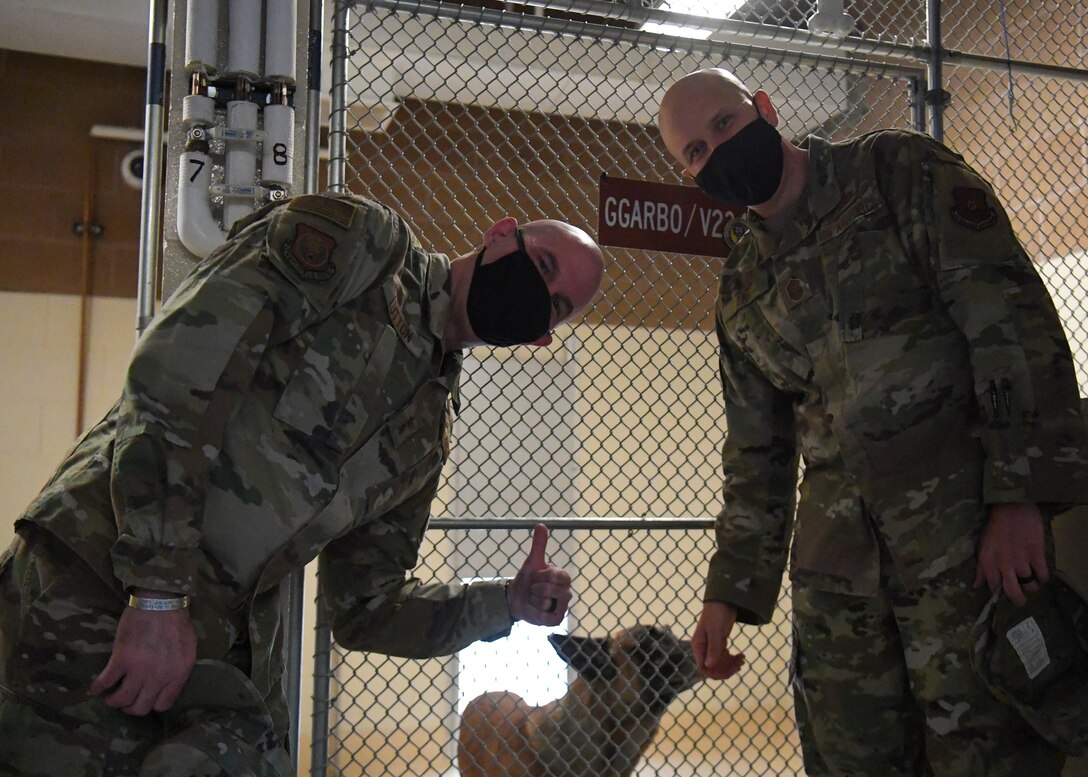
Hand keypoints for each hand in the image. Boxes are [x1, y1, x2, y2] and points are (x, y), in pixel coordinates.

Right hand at [88, 594, 196, 714]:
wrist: (160, 601)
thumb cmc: (176, 622)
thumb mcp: (188, 649)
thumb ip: (178, 670)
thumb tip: (167, 685)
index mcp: (179, 673)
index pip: (164, 704)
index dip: (152, 704)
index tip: (144, 699)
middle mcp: (160, 676)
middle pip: (141, 707)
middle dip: (131, 707)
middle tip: (125, 700)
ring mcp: (140, 669)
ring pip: (122, 700)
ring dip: (113, 700)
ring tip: (110, 696)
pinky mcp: (121, 659)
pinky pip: (105, 682)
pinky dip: (97, 688)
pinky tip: (95, 688)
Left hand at [506, 524, 571, 625]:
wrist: (517, 599)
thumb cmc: (528, 580)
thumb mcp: (532, 562)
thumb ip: (539, 545)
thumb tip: (541, 525)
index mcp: (563, 577)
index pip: (557, 575)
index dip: (542, 575)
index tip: (536, 575)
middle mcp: (566, 592)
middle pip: (550, 589)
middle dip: (535, 588)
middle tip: (534, 588)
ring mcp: (562, 607)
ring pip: (544, 602)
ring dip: (532, 599)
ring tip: (534, 598)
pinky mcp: (555, 620)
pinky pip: (542, 615)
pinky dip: (533, 612)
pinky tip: (534, 610)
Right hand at [692, 601, 744, 679]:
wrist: (725, 600)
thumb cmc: (717, 613)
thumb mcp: (716, 631)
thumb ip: (713, 649)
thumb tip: (709, 667)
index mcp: (699, 646)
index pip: (704, 668)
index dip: (716, 673)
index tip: (730, 671)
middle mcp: (704, 648)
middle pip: (713, 668)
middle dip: (727, 669)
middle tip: (740, 663)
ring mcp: (712, 646)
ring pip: (720, 664)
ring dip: (732, 665)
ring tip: (742, 659)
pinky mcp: (719, 643)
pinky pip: (725, 657)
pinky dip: (733, 659)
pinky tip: (741, 655)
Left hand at [974, 502, 1048, 605]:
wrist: (1012, 507)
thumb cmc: (995, 526)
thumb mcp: (982, 546)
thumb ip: (980, 568)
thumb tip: (976, 586)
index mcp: (987, 561)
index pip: (994, 588)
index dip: (1000, 593)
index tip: (1004, 591)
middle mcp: (1003, 563)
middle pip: (1013, 593)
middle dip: (1018, 600)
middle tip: (1021, 599)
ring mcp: (1021, 559)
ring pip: (1030, 586)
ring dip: (1032, 586)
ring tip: (1031, 580)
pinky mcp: (1037, 553)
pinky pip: (1043, 575)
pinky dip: (1043, 578)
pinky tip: (1040, 573)